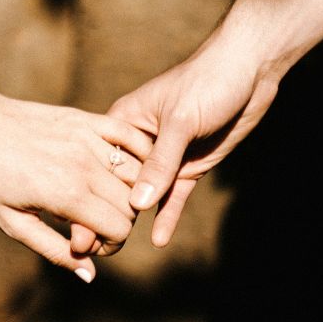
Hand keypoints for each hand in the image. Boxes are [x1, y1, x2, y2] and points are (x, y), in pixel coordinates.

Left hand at [0, 83, 152, 279]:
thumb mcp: (13, 223)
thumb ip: (54, 250)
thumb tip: (90, 275)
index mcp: (67, 194)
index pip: (120, 229)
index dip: (109, 245)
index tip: (84, 244)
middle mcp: (84, 164)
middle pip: (132, 205)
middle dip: (118, 223)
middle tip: (87, 225)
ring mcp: (87, 138)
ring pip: (137, 173)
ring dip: (128, 192)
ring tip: (101, 199)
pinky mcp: (84, 118)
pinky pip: (130, 136)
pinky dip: (138, 154)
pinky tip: (121, 168)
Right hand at [94, 30, 282, 248]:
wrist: (250, 69)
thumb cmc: (208, 80)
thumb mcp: (181, 121)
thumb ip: (160, 163)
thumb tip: (137, 204)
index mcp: (125, 122)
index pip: (100, 165)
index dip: (86, 196)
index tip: (73, 228)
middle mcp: (139, 143)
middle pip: (117, 185)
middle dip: (104, 215)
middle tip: (87, 251)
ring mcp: (165, 157)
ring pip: (144, 195)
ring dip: (131, 221)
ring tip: (111, 252)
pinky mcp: (188, 166)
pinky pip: (173, 197)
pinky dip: (166, 217)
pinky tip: (158, 241)